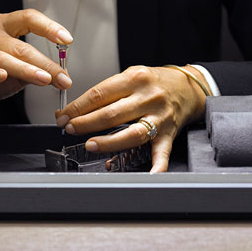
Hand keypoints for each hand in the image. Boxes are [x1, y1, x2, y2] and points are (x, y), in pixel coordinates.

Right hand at [0, 9, 72, 117]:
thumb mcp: (19, 69)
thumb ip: (37, 68)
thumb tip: (63, 74)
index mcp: (4, 26)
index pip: (29, 18)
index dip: (49, 27)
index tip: (67, 39)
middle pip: (21, 46)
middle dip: (45, 63)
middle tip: (62, 77)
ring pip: (4, 59)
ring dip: (27, 70)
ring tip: (45, 79)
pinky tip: (3, 76)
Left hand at [55, 65, 207, 172]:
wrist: (187, 87)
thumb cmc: (155, 82)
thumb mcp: (131, 76)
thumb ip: (108, 92)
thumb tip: (78, 110)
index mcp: (134, 78)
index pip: (100, 94)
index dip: (78, 107)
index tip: (63, 116)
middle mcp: (147, 97)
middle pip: (112, 113)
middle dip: (86, 123)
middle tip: (70, 129)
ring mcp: (158, 117)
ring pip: (132, 132)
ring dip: (109, 141)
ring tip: (91, 145)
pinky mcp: (168, 133)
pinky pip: (162, 151)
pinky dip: (157, 165)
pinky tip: (149, 174)